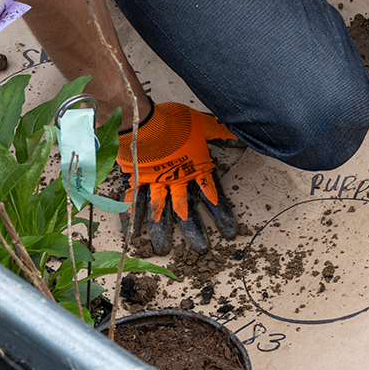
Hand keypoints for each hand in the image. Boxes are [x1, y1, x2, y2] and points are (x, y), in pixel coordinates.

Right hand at [116, 102, 238, 252]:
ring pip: (160, 210)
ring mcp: (155, 181)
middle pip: (186, 210)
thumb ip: (218, 131)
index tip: (228, 230)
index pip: (211, 195)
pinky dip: (131, 214)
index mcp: (194, 169)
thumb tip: (236, 132)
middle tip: (200, 249)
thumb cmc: (175, 121)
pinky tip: (132, 230)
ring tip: (162, 248)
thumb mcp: (201, 124)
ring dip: (161, 230)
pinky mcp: (137, 178)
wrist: (143, 120)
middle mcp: (176, 180)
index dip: (221, 213)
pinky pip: (134, 200)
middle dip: (193, 230)